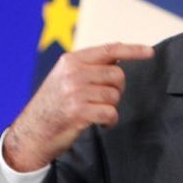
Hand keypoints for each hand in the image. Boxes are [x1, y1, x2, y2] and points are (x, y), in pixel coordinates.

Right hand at [3, 42, 154, 171]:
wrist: (32, 132)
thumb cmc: (54, 106)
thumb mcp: (65, 78)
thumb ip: (89, 67)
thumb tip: (118, 57)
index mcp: (71, 61)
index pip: (109, 50)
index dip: (132, 50)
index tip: (150, 52)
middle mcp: (73, 73)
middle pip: (117, 75)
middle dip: (117, 90)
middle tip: (104, 100)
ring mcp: (74, 92)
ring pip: (114, 96)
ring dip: (111, 107)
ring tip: (96, 112)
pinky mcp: (78, 112)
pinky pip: (110, 113)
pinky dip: (110, 121)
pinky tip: (101, 124)